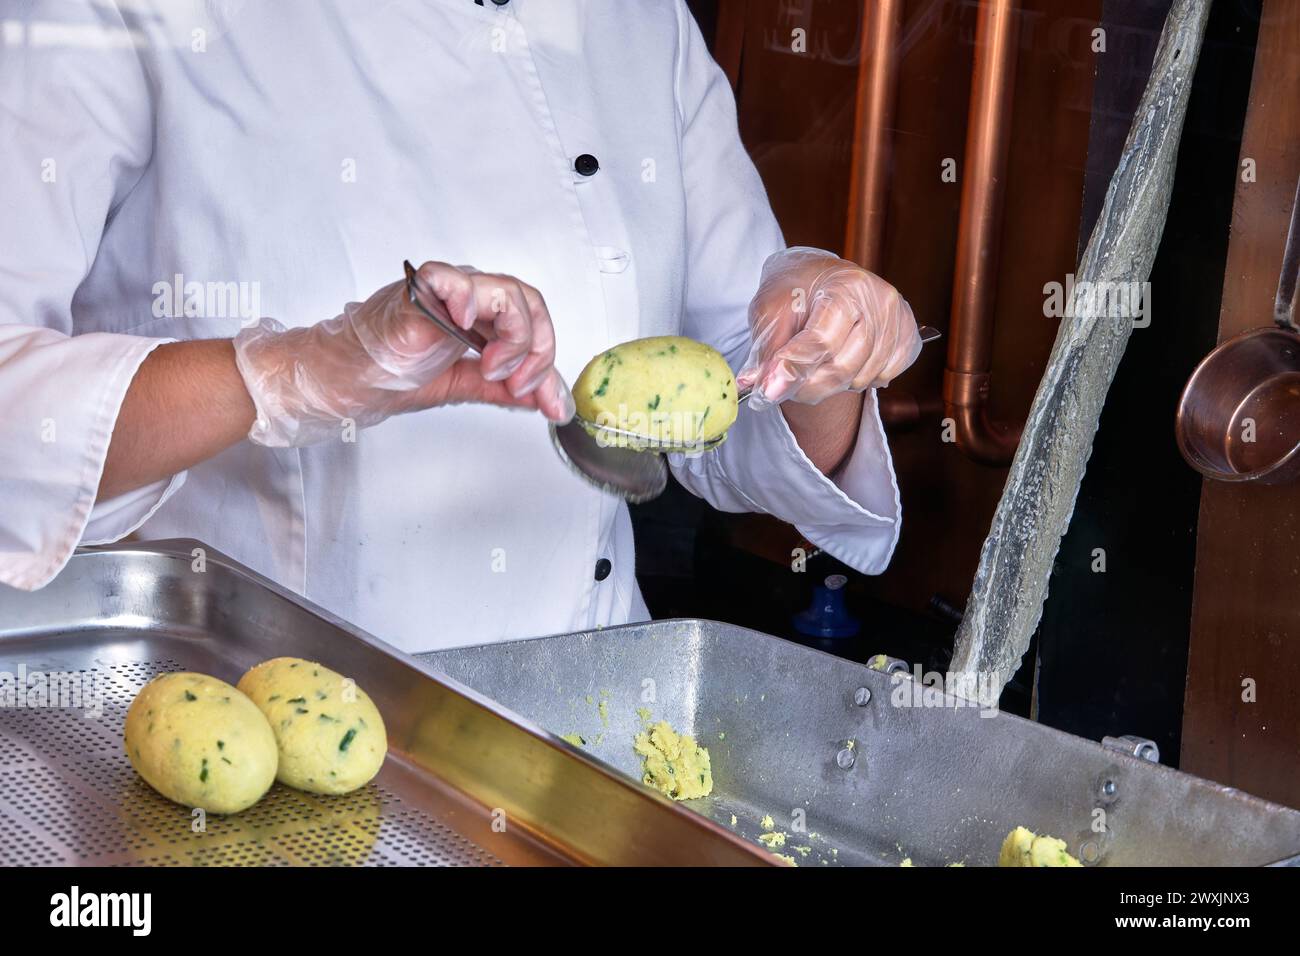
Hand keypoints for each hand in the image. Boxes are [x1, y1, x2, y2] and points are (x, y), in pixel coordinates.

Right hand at [233, 261, 573, 446]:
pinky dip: (468, 297)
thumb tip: (552, 401)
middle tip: (517, 382)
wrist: (341, 383)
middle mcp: (465, 297)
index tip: (538, 395)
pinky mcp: (414, 297)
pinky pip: (448, 277)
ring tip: (491, 367)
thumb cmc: (388, 374)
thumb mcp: (465, 384)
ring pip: (503, 290)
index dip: (545, 355)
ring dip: (512, 336)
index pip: (533, 317)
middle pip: (527, 300)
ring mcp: (441, 293)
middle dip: (535, 348)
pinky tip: (467, 323)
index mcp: (479, 313)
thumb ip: (508, 389)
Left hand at [736, 247, 921, 408]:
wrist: (821, 278)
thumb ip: (767, 348)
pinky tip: (842, 360)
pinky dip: (857, 380)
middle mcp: (880, 300)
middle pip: (843, 366)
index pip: (822, 340)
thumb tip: (758, 385)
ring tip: (814, 365)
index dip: (794, 369)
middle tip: (784, 387)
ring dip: (830, 384)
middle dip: (808, 386)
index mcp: (846, 285)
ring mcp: (899, 320)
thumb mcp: (770, 309)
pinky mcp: (908, 338)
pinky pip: (882, 379)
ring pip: (860, 378)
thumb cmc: (796, 291)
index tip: (770, 391)